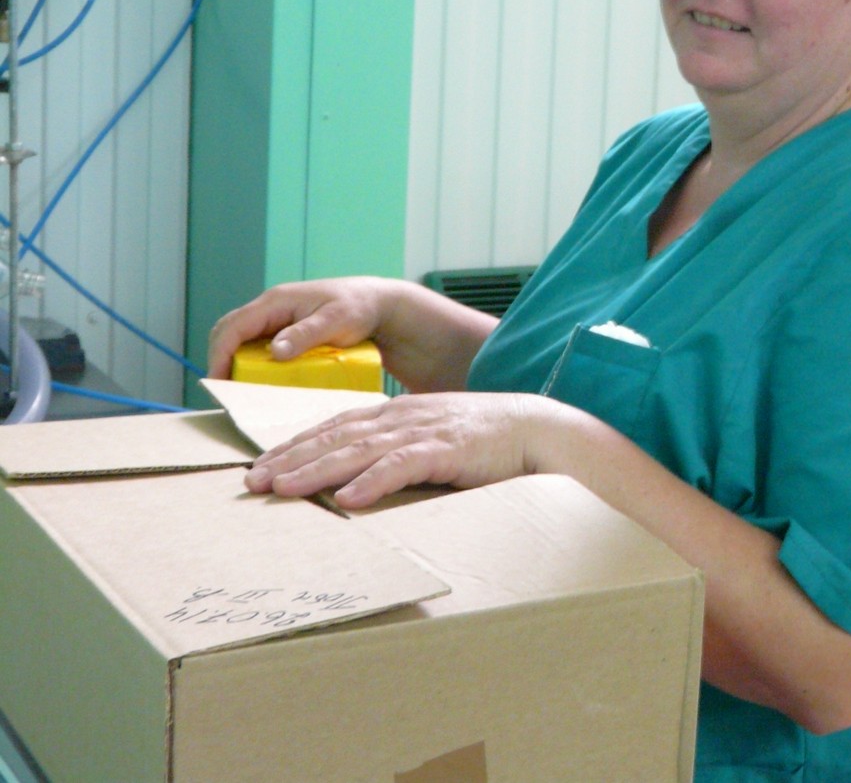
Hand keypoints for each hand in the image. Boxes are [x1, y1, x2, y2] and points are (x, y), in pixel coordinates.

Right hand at [208, 277, 495, 390]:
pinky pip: (260, 345)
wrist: (381, 304)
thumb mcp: (336, 321)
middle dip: (221, 359)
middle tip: (225, 392)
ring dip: (236, 363)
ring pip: (243, 340)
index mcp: (276, 301)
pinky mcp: (288, 329)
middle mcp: (272, 308)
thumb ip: (306, 335)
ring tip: (240, 392)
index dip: (219, 354)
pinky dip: (254, 363)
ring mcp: (278, 318)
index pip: (233, 327)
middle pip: (230, 332)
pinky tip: (264, 383)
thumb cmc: (359, 308)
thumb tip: (274, 352)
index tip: (218, 383)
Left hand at [244, 391, 554, 508]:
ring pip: (358, 450)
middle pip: (334, 436)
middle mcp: (401, 418)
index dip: (296, 444)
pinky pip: (403, 466)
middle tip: (253, 482)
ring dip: (317, 470)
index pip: (334, 426)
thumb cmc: (484, 439)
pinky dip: (373, 481)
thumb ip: (398, 450)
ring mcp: (423, 432)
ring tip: (284, 488)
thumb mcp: (431, 436)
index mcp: (395, 413)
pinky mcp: (447, 450)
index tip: (263, 464)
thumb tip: (360, 478)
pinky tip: (348, 499)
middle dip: (291, 458)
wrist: (535, 427)